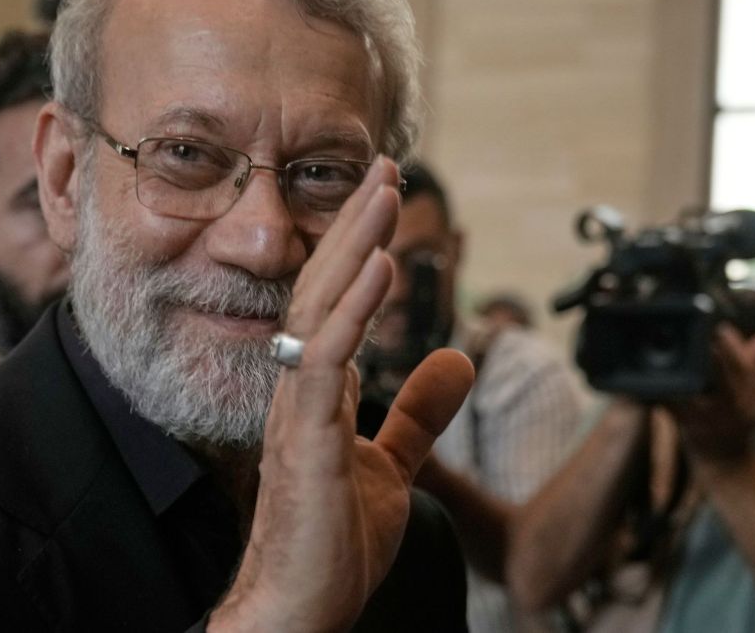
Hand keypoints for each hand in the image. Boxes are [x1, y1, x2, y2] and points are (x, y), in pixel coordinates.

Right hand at [211, 160, 474, 631]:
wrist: (297, 609)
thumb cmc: (330, 545)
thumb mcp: (394, 467)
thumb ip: (420, 413)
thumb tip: (459, 360)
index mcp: (316, 391)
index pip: (333, 300)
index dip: (359, 245)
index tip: (385, 194)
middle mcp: (298, 389)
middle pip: (322, 287)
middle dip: (354, 224)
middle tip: (384, 165)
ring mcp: (295, 411)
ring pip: (318, 309)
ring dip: (353, 247)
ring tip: (383, 192)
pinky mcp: (301, 440)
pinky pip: (325, 361)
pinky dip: (354, 310)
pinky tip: (384, 268)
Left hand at [670, 324, 754, 466]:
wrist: (727, 464)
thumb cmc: (734, 422)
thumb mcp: (749, 397)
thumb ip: (750, 368)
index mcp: (750, 396)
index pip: (744, 367)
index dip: (732, 347)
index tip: (721, 327)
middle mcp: (735, 408)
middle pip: (726, 378)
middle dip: (714, 357)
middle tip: (701, 337)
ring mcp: (713, 419)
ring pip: (694, 392)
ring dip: (679, 375)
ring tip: (665, 356)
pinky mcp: (689, 428)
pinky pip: (671, 408)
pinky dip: (658, 395)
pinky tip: (645, 385)